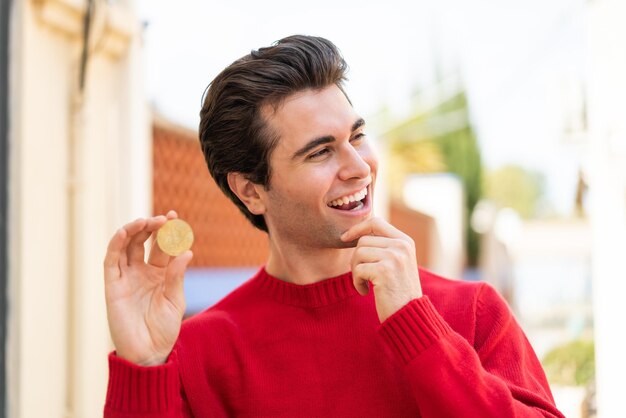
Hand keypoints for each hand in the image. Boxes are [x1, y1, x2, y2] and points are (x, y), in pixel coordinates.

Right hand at [103, 210, 192, 365]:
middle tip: (163, 218)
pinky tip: (124, 231)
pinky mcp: (112, 285)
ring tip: (146, 221)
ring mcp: (126, 277)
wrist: (148, 352)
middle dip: (152, 227)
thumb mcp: (174, 300)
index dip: (167, 230)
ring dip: (134, 230)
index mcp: (160, 273)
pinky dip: (115, 244)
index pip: (162, 246)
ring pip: (126, 246)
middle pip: (143, 241)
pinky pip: (111, 261)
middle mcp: (141, 272)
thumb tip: (187, 251)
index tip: (174, 216)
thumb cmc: (164, 329)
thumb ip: (176, 276)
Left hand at [341, 217, 421, 322]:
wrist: (409, 315)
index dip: (358, 228)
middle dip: (356, 258)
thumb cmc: (399, 292)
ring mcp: (394, 257)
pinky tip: (366, 292)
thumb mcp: (397, 263)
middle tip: (362, 275)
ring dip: (356, 271)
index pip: (376, 222)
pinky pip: (357, 270)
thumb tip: (357, 233)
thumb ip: (384, 247)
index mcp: (405, 241)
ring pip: (358, 253)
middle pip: (363, 240)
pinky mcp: (384, 271)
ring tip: (365, 284)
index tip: (345, 238)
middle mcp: (402, 246)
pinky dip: (357, 283)